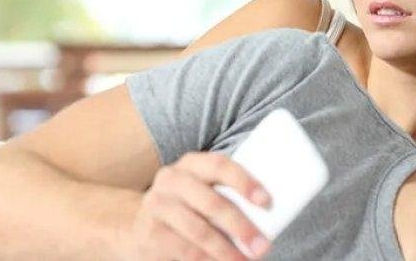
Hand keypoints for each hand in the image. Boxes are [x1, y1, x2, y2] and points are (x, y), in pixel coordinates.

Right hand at [130, 152, 271, 260]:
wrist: (140, 224)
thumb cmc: (189, 206)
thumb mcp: (203, 191)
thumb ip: (228, 195)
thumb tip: (274, 214)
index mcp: (192, 164)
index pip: (220, 165)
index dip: (244, 181)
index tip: (267, 202)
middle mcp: (172, 179)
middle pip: (212, 202)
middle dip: (241, 226)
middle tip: (263, 247)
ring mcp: (158, 206)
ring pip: (199, 230)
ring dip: (226, 251)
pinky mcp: (150, 233)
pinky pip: (184, 250)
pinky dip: (207, 260)